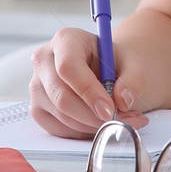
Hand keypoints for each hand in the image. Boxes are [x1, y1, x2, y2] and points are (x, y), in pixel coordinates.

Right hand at [28, 27, 150, 138]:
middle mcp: (44, 60)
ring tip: (119, 119)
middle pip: (61, 96)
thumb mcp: (131, 62)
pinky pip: (58, 128)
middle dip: (93, 115)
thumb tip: (123, 100)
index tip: (110, 109)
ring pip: (61, 115)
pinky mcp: (37, 108)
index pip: (68, 67)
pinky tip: (98, 122)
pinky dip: (82, 131)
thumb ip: (133, 78)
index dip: (88, 91)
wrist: (102, 71)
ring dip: (93, 125)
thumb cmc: (112, 63)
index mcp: (65, 40)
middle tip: (121, 119)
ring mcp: (37, 86)